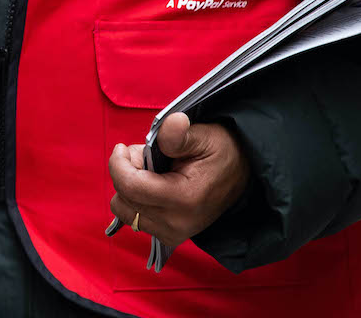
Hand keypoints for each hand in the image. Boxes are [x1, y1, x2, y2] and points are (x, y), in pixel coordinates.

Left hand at [106, 113, 248, 252]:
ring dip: (129, 187)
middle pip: (123, 199)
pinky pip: (134, 219)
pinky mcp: (168, 236)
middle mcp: (176, 223)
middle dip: (126, 173)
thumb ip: (179, 134)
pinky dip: (135, 200)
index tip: (123, 147)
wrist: (242, 176)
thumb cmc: (221, 153)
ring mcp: (172, 234)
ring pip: (124, 211)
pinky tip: (152, 186)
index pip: (131, 186)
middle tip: (145, 157)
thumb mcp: (204, 136)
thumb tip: (171, 124)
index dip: (118, 164)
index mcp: (184, 199)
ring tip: (150, 171)